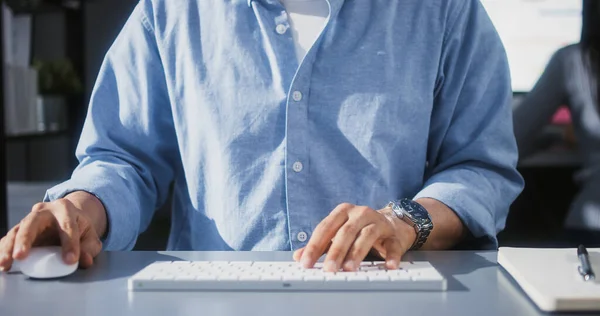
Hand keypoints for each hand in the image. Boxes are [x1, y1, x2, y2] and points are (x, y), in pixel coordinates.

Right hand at [0, 197, 102, 271]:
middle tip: (20, 256)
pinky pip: (8, 239)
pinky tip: (2, 264)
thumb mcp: (90, 237)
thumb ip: (90, 248)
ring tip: (5, 264)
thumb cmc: (80, 229)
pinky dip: (3, 250)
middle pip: (32, 222)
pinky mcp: (20, 231)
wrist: (67, 218)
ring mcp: (29, 220)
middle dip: (25, 239)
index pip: (67, 226)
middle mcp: (44, 211)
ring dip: (9, 248)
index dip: (70, 244)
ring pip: (16, 231)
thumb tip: (85, 261)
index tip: (70, 261)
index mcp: (65, 209)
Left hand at [293, 203, 416, 271]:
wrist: (394, 223)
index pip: (325, 228)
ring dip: (357, 253)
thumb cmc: (360, 229)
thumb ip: (320, 244)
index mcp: (343, 212)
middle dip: (335, 251)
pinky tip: (389, 266)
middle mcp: (360, 213)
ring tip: (349, 269)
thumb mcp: (339, 232)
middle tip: (328, 269)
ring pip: (367, 236)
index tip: (305, 263)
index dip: (314, 246)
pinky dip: (391, 256)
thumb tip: (299, 257)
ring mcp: (378, 222)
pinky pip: (393, 245)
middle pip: (345, 232)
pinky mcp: (394, 234)